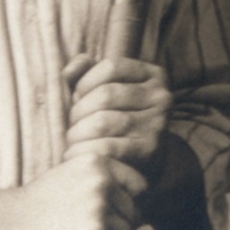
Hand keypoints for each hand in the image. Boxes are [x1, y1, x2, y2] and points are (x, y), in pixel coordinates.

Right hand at [0, 155, 145, 229]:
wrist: (1, 224)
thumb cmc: (34, 206)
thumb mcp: (68, 176)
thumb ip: (99, 182)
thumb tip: (138, 207)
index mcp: (97, 162)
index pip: (139, 186)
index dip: (127, 205)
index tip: (107, 217)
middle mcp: (102, 182)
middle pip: (134, 216)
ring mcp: (99, 211)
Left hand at [62, 53, 172, 174]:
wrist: (143, 163)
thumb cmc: (116, 119)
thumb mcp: (105, 89)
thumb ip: (85, 73)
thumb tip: (69, 71)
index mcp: (153, 75)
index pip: (112, 66)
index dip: (86, 81)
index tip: (77, 98)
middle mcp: (161, 97)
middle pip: (105, 95)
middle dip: (78, 111)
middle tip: (70, 126)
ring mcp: (158, 124)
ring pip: (102, 121)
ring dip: (77, 133)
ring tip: (71, 141)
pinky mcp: (150, 151)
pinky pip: (107, 146)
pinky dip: (83, 150)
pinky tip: (73, 155)